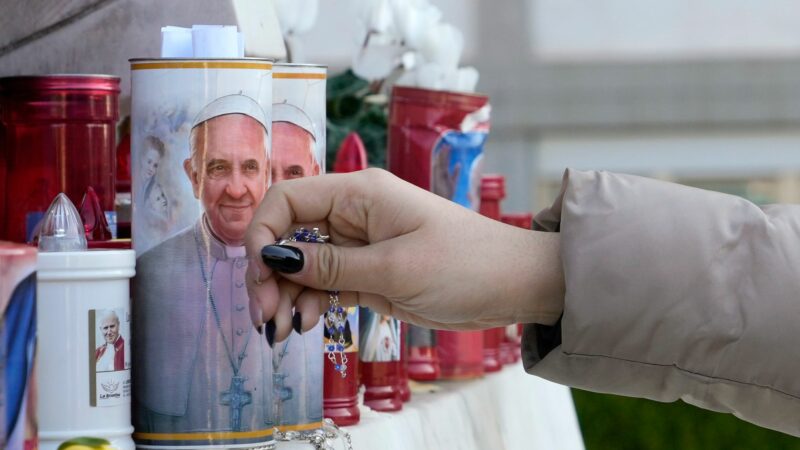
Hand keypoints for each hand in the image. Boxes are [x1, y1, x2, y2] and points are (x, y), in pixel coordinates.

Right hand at [245, 168, 563, 342]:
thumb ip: (331, 266)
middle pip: (289, 235)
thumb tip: (274, 258)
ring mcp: (360, 245)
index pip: (288, 199)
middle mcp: (354, 214)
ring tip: (282, 331)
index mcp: (359, 193)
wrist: (514, 286)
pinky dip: (309, 303)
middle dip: (269, 273)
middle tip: (265, 316)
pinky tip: (305, 325)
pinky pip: (325, 284)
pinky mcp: (369, 273)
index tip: (258, 275)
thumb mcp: (394, 268)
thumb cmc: (465, 264)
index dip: (262, 233)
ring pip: (303, 265)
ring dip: (286, 295)